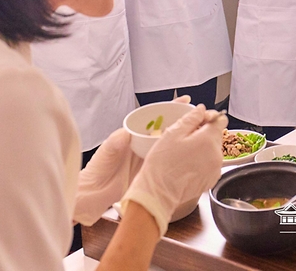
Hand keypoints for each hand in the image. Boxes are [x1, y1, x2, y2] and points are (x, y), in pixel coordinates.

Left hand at [72, 94, 192, 225]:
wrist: (94, 195)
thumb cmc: (97, 172)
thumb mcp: (104, 155)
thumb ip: (113, 144)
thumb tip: (123, 134)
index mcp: (133, 134)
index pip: (154, 116)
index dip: (170, 108)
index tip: (184, 101)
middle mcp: (143, 143)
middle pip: (167, 128)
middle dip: (183, 120)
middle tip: (201, 116)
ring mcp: (149, 157)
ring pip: (171, 144)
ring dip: (184, 138)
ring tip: (201, 133)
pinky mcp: (153, 171)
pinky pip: (169, 161)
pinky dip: (180, 157)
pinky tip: (191, 156)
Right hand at [120, 105, 226, 236]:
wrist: (158, 194)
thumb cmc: (162, 164)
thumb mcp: (172, 134)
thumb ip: (191, 118)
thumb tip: (201, 109)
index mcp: (209, 140)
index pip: (220, 120)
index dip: (208, 117)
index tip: (197, 121)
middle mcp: (217, 154)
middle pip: (216, 135)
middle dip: (203, 133)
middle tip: (184, 138)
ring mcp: (216, 169)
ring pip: (213, 149)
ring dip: (202, 147)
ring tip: (183, 153)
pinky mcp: (211, 180)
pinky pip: (210, 163)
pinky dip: (202, 161)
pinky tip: (186, 165)